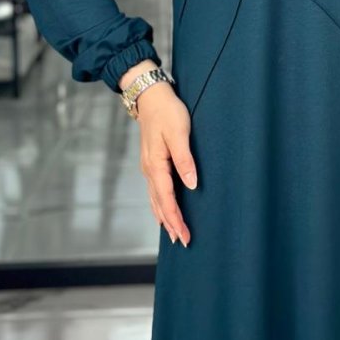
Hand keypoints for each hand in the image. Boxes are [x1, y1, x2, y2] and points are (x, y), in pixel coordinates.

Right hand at [136, 81, 196, 246]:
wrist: (150, 97)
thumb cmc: (168, 112)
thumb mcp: (179, 133)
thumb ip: (185, 159)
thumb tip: (191, 184)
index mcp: (156, 165)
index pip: (167, 199)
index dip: (176, 219)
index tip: (185, 235)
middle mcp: (149, 170)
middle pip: (159, 204)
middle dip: (171, 224)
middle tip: (183, 242)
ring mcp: (148, 167)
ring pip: (155, 199)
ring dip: (164, 217)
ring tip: (174, 234)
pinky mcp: (152, 163)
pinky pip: (155, 191)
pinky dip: (159, 205)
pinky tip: (163, 211)